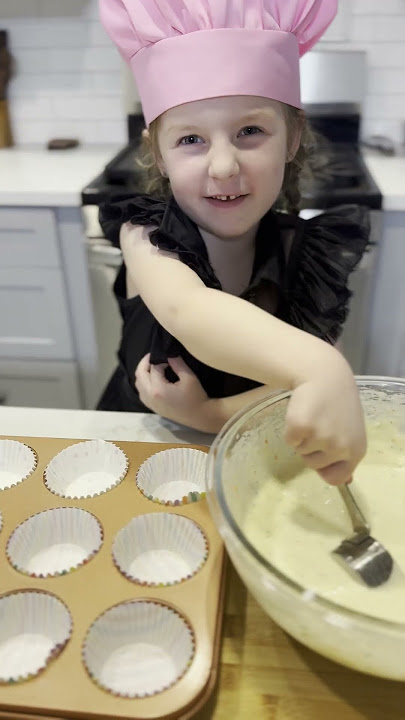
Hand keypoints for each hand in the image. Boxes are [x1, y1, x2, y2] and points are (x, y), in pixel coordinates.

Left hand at [135, 354, 216, 431]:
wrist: (199, 416)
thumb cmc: (196, 397)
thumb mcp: (189, 378)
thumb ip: (177, 364)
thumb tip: (169, 354)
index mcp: (158, 389)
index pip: (154, 368)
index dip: (160, 360)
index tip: (168, 357)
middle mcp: (150, 396)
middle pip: (140, 374)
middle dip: (145, 363)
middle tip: (153, 356)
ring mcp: (150, 403)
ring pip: (138, 384)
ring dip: (143, 373)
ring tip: (152, 366)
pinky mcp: (152, 407)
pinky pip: (141, 393)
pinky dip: (143, 383)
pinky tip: (152, 379)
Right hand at [285, 351, 366, 485]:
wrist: (325, 375)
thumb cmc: (338, 403)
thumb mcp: (351, 430)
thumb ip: (347, 454)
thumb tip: (345, 482)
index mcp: (356, 450)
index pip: (337, 479)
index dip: (325, 468)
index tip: (323, 454)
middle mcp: (340, 447)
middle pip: (313, 465)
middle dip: (311, 449)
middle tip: (319, 425)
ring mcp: (320, 437)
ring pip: (300, 452)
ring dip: (302, 437)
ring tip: (313, 415)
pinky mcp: (300, 427)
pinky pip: (289, 440)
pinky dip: (290, 429)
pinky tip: (301, 412)